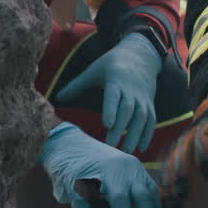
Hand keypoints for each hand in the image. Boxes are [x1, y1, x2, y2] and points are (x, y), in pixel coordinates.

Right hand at [39, 123, 175, 207]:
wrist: (64, 143)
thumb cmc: (97, 165)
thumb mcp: (120, 172)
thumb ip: (136, 190)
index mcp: (132, 168)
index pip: (153, 191)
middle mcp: (120, 168)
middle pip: (140, 196)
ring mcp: (98, 172)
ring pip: (118, 200)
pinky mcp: (75, 179)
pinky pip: (84, 204)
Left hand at [55, 31, 160, 152]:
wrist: (140, 55)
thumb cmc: (110, 65)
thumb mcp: (93, 71)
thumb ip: (76, 86)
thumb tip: (56, 99)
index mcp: (115, 81)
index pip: (114, 97)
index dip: (111, 110)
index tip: (106, 124)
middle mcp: (131, 90)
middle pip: (127, 110)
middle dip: (120, 129)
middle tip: (110, 147)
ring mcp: (142, 98)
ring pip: (141, 117)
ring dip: (135, 135)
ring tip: (125, 152)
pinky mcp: (149, 103)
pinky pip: (151, 120)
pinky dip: (148, 134)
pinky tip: (141, 148)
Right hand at [160, 77, 207, 207]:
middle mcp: (203, 124)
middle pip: (188, 144)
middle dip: (183, 166)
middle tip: (182, 190)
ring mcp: (192, 133)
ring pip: (177, 153)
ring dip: (171, 176)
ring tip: (169, 201)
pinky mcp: (186, 143)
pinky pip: (172, 159)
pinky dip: (167, 178)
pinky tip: (164, 200)